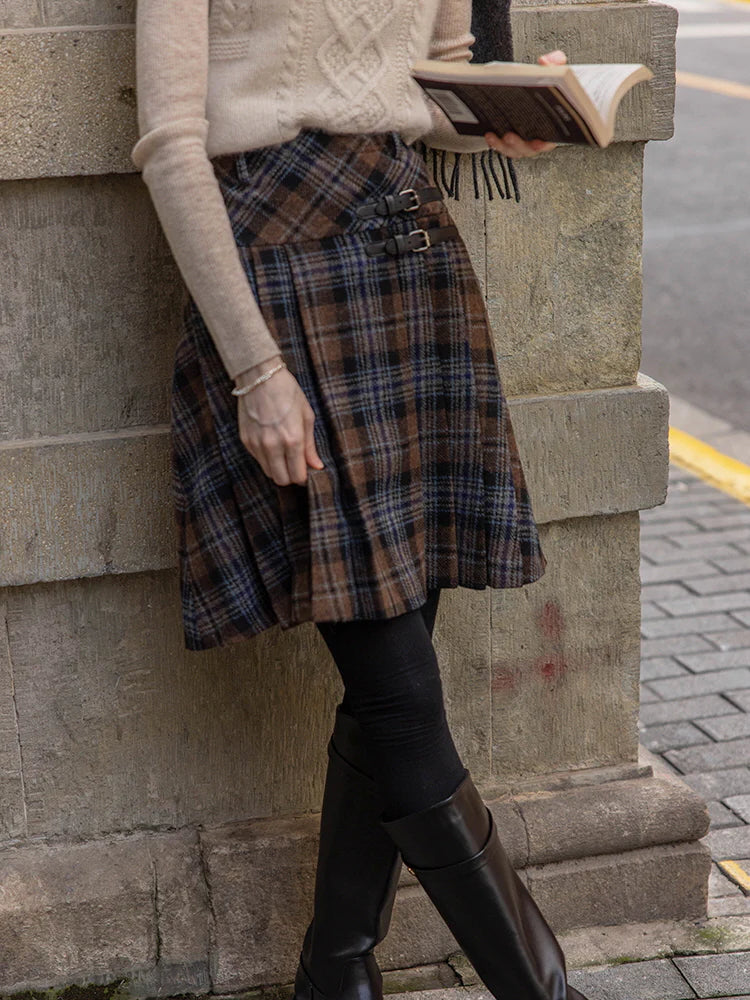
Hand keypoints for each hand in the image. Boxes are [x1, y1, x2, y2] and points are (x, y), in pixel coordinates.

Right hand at [235, 355, 324, 486]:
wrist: (259, 376)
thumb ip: (310, 446)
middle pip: (281, 480)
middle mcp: (273, 446)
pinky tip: (272, 443)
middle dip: (290, 477)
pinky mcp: (245, 440)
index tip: (307, 472)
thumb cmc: (288, 392)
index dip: (304, 478)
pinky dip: (266, 458)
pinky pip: (258, 460)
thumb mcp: (306, 416)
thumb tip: (316, 466)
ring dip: (278, 469)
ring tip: (284, 455)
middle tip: (296, 466)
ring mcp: (257, 444)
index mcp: (292, 439)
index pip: (297, 476)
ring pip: (268, 472)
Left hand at [484, 49, 567, 157]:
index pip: (552, 139)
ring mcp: (523, 142)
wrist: (532, 90)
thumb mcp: (555, 72)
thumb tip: (546, 61)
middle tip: (509, 135)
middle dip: (519, 144)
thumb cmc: (547, 86)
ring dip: (503, 145)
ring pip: (513, 150)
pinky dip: (495, 142)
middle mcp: (538, 138)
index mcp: (553, 127)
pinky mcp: (509, 140)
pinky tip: (489, 133)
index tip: (540, 142)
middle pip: (529, 148)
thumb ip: (556, 65)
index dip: (545, 143)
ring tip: (495, 135)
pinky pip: (502, 146)